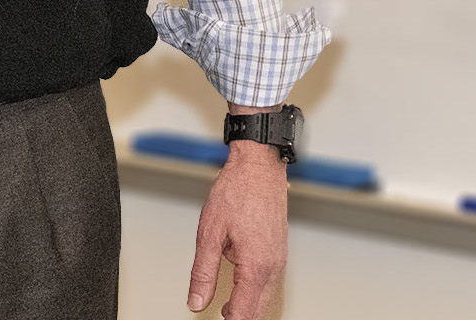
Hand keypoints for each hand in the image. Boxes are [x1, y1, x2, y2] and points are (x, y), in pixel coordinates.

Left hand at [188, 139, 287, 317]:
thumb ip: (203, 273)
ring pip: (266, 299)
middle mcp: (273, 268)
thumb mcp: (209, 235)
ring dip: (247, 307)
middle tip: (218, 316)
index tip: (214, 319)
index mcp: (256, 267)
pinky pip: (270, 284)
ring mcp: (279, 261)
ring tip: (225, 310)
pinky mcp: (279, 254)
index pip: (244, 313)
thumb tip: (196, 301)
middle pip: (258, 311)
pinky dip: (255, 293)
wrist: (258, 170)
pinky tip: (240, 288)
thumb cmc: (235, 194)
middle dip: (239, 318)